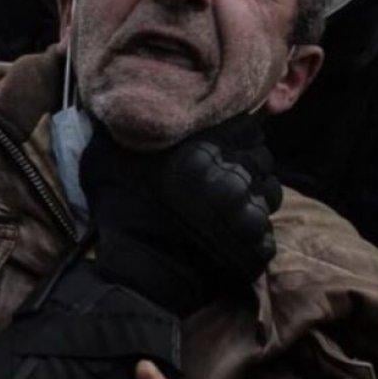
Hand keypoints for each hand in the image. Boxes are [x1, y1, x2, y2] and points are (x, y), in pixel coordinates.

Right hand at [80, 114, 281, 313]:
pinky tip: (230, 233)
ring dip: (254, 195)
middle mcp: (233, 179)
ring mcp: (248, 215)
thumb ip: (127, 126)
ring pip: (269, 193)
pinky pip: (267, 229)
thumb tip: (127, 100)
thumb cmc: (121, 213)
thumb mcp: (108, 158)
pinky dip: (254, 229)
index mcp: (204, 152)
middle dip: (247, 164)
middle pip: (261, 159)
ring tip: (229, 205)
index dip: (237, 135)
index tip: (222, 145)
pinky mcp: (257, 248)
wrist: (138, 277)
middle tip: (223, 176)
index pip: (247, 129)